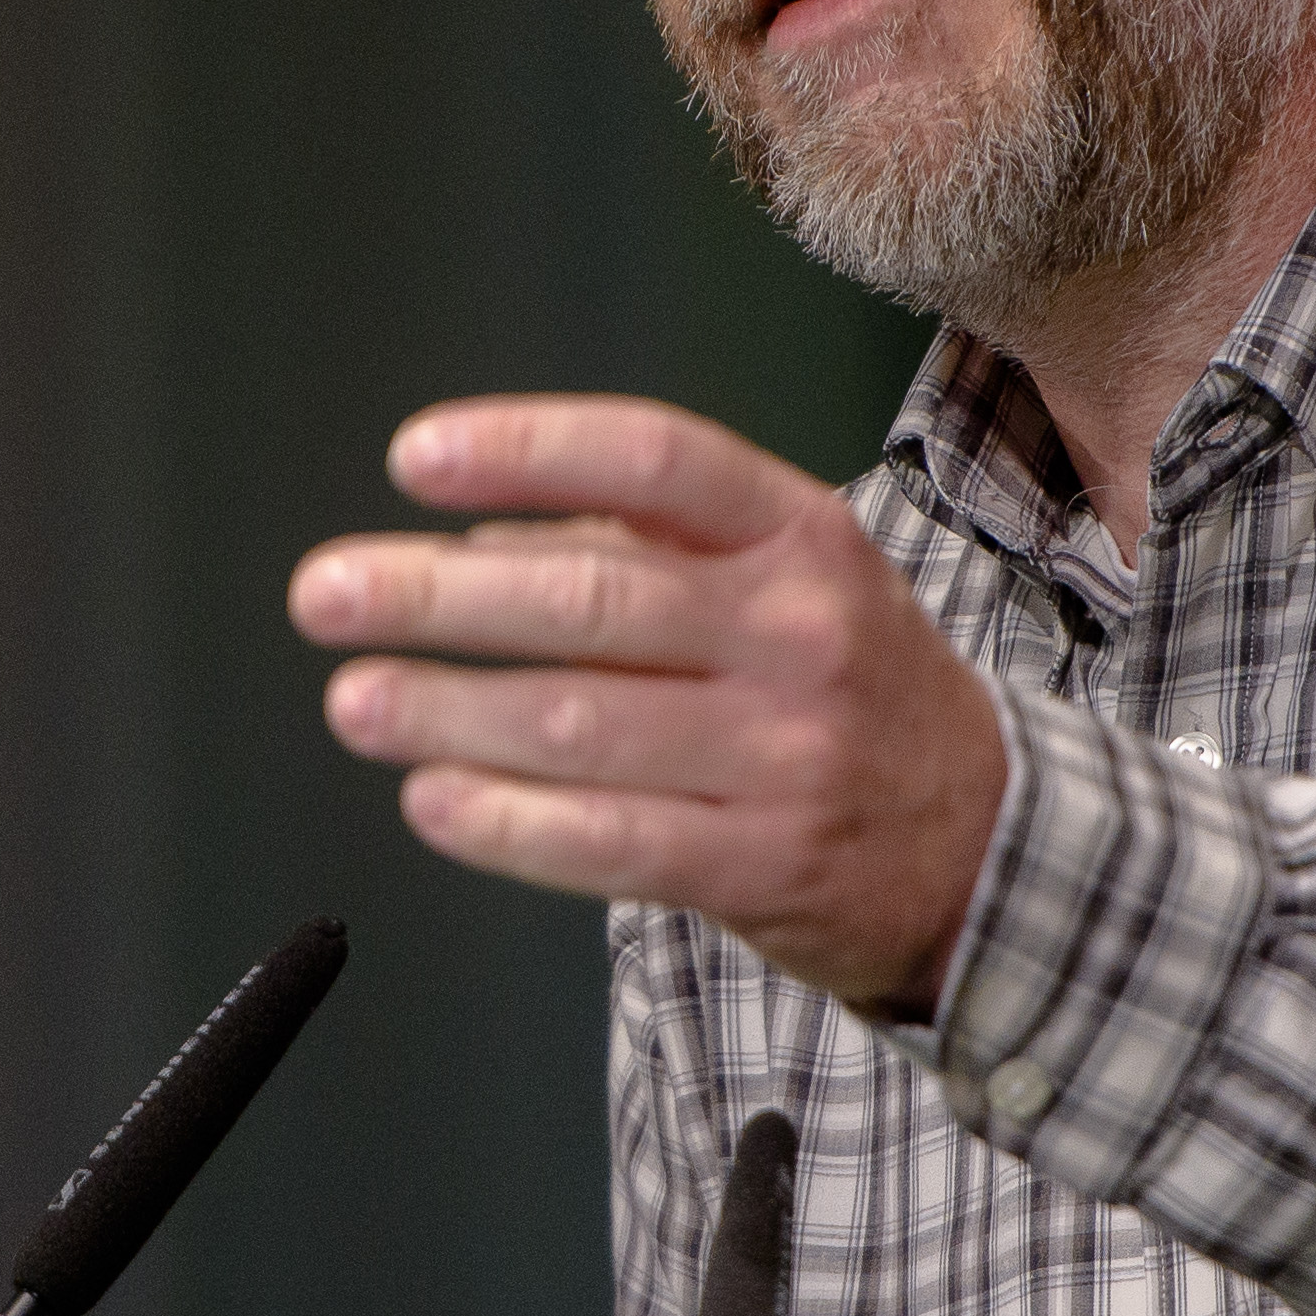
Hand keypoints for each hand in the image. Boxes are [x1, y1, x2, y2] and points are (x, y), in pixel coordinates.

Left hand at [287, 395, 1005, 1010]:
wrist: (988, 846)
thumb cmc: (845, 693)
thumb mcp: (785, 582)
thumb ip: (643, 551)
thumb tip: (471, 544)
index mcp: (799, 535)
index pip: (654, 459)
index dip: (527, 449)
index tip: (412, 459)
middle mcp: (801, 634)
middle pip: (594, 597)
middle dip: (438, 596)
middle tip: (327, 594)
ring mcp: (788, 757)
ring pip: (584, 725)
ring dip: (448, 712)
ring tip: (356, 700)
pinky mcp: (767, 866)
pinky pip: (610, 842)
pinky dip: (506, 823)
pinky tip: (434, 799)